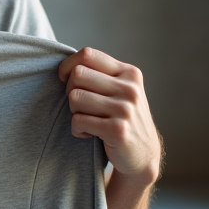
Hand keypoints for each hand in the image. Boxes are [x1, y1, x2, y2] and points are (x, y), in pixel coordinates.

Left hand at [57, 48, 161, 183]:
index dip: (68, 65)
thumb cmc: (123, 119)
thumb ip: (101, 75)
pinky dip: (77, 129)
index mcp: (129, 73)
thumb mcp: (121, 91)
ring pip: (75, 97)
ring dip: (74, 111)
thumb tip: (67, 66)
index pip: (88, 54)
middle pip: (77, 74)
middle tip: (80, 106)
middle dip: (70, 90)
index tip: (65, 78)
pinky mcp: (117, 130)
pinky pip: (78, 121)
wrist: (143, 154)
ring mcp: (125, 109)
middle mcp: (130, 88)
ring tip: (87, 119)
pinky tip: (89, 133)